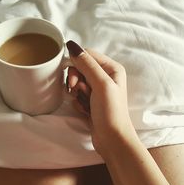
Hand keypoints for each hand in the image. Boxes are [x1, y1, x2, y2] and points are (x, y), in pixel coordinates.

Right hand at [66, 40, 135, 154]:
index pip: (87, 55)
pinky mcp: (91, 101)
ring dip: (77, 93)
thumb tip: (71, 45)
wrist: (112, 139)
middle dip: (76, 81)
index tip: (73, 80)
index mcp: (111, 68)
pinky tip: (85, 111)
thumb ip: (87, 64)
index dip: (77, 64)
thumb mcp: (101, 84)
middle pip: (80, 68)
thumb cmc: (110, 111)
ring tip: (84, 103)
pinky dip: (78, 102)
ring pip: (77, 82)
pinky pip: (77, 95)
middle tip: (77, 91)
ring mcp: (98, 90)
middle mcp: (105, 76)